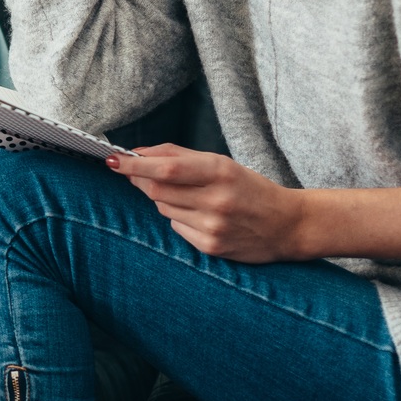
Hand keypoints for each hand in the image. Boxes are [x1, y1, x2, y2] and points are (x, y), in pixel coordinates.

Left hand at [107, 145, 304, 262]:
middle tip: (133, 172)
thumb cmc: (251, 189)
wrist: (287, 225)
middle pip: (157, 190)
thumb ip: (180, 156)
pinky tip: (198, 215)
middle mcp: (216, 200)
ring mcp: (212, 226)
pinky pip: (176, 227)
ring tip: (185, 195)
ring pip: (163, 208)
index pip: (166, 168)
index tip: (113, 159)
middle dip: (139, 179)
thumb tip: (138, 154)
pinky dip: (177, 217)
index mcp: (221, 172)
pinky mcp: (210, 247)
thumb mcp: (223, 164)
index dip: (135, 164)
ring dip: (162, 198)